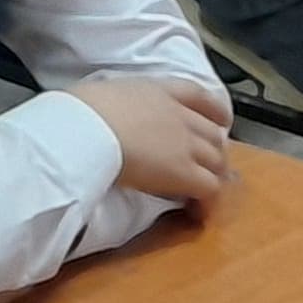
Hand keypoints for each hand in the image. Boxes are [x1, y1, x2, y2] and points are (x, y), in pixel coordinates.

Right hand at [68, 75, 236, 206]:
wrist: (87, 129)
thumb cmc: (81, 111)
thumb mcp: (105, 93)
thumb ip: (121, 103)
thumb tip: (110, 113)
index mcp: (158, 90)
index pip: (199, 95)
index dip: (215, 110)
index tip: (221, 121)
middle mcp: (179, 115)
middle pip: (214, 134)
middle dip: (214, 151)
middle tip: (205, 168)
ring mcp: (186, 144)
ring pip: (217, 162)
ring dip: (213, 177)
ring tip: (201, 195)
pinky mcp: (185, 173)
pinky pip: (210, 189)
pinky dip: (208, 202)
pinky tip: (198, 212)